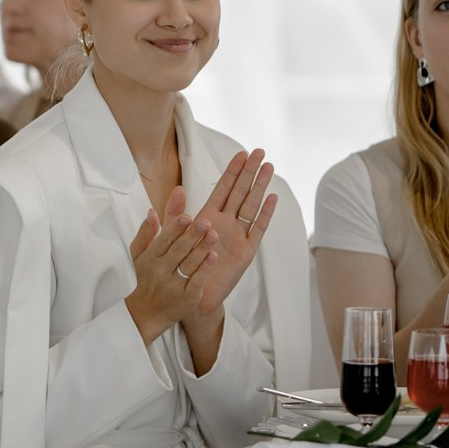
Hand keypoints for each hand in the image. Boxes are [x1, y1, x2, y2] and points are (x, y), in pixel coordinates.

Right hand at [124, 187, 220, 344]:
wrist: (147, 312)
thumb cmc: (145, 278)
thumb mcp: (139, 255)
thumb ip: (146, 233)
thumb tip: (152, 212)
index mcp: (150, 258)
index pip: (164, 239)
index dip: (175, 228)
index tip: (186, 216)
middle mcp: (161, 271)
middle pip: (179, 250)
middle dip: (192, 235)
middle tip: (205, 221)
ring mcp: (174, 284)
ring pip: (190, 264)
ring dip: (202, 248)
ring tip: (214, 234)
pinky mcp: (187, 297)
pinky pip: (197, 281)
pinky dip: (205, 269)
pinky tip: (213, 256)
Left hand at [185, 150, 279, 314]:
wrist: (193, 295)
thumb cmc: (184, 267)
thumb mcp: (175, 237)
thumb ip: (176, 214)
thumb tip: (178, 189)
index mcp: (209, 218)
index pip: (223, 189)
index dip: (232, 171)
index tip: (241, 153)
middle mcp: (226, 224)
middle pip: (240, 192)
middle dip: (249, 172)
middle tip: (260, 151)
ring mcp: (238, 236)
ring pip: (251, 205)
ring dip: (260, 187)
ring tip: (269, 167)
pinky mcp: (246, 251)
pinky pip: (258, 229)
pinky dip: (265, 214)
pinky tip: (273, 198)